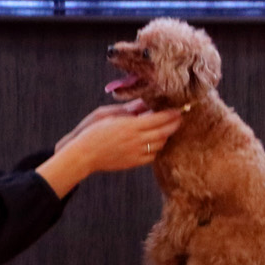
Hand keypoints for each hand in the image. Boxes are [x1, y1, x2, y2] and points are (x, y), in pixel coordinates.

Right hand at [37, 105, 182, 197]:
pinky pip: (152, 156)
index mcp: (130, 125)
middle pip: (163, 132)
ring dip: (166, 136)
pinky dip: (157, 148)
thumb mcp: (108, 114)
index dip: (171, 115)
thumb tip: (144, 102)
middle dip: (174, 124)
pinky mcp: (134, 162)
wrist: (84, 154)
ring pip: (160, 144)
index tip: (178, 110)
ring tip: (168, 128)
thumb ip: (129, 109)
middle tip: (180, 118)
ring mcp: (136, 153)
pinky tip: (156, 142)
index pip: (159, 119)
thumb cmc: (92, 131)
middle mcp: (136, 140)